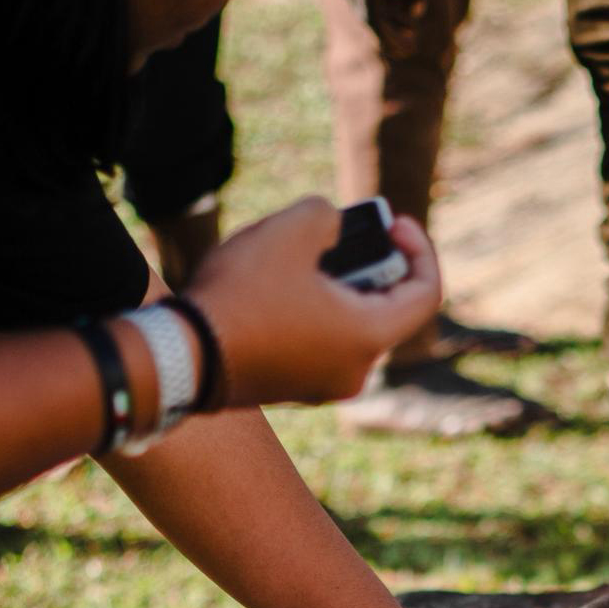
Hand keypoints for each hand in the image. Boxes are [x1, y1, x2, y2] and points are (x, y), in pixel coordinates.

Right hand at [188, 201, 441, 406]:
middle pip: (386, 310)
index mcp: (370, 338)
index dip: (418, 251)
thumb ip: (328, 216)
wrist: (182, 356)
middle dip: (370, 265)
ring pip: (350, 328)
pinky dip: (315, 314)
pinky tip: (278, 289)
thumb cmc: (242, 294)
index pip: (425, 294)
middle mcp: (356, 372)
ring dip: (338, 288)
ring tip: (301, 256)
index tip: (393, 224)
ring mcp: (325, 388)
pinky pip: (320, 346)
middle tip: (343, 233)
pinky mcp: (294, 391)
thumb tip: (333, 227)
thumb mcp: (291, 228)